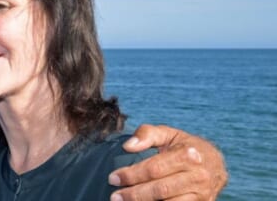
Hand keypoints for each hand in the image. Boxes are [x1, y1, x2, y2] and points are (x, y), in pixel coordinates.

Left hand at [108, 124, 227, 200]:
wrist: (215, 164)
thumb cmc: (184, 146)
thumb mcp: (168, 134)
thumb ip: (147, 134)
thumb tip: (127, 146)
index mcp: (188, 155)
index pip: (154, 168)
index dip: (132, 174)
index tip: (113, 178)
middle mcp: (198, 176)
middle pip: (161, 189)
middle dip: (134, 194)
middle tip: (114, 196)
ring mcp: (202, 194)